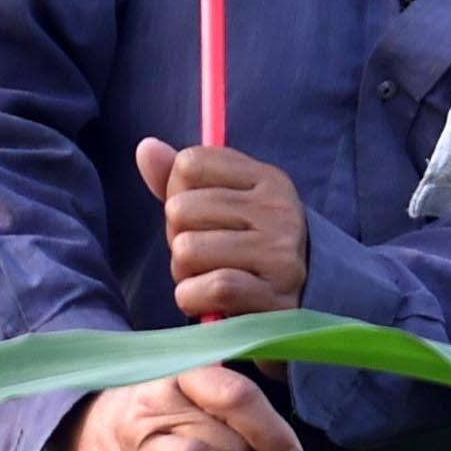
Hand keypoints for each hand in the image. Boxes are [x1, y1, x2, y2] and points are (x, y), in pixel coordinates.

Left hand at [137, 138, 307, 320]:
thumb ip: (183, 179)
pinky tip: (207, 303)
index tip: (197, 216)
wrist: (305, 302)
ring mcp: (280, 254)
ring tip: (207, 277)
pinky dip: (194, 299)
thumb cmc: (250, 248)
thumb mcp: (225, 205)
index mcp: (267, 179)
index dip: (176, 192)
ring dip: (183, 273)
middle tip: (203, 254)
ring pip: (188, 250)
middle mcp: (278, 210)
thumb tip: (146, 147)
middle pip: (180, 209)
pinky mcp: (275, 297)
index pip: (190, 164)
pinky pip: (213, 288)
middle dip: (178, 237)